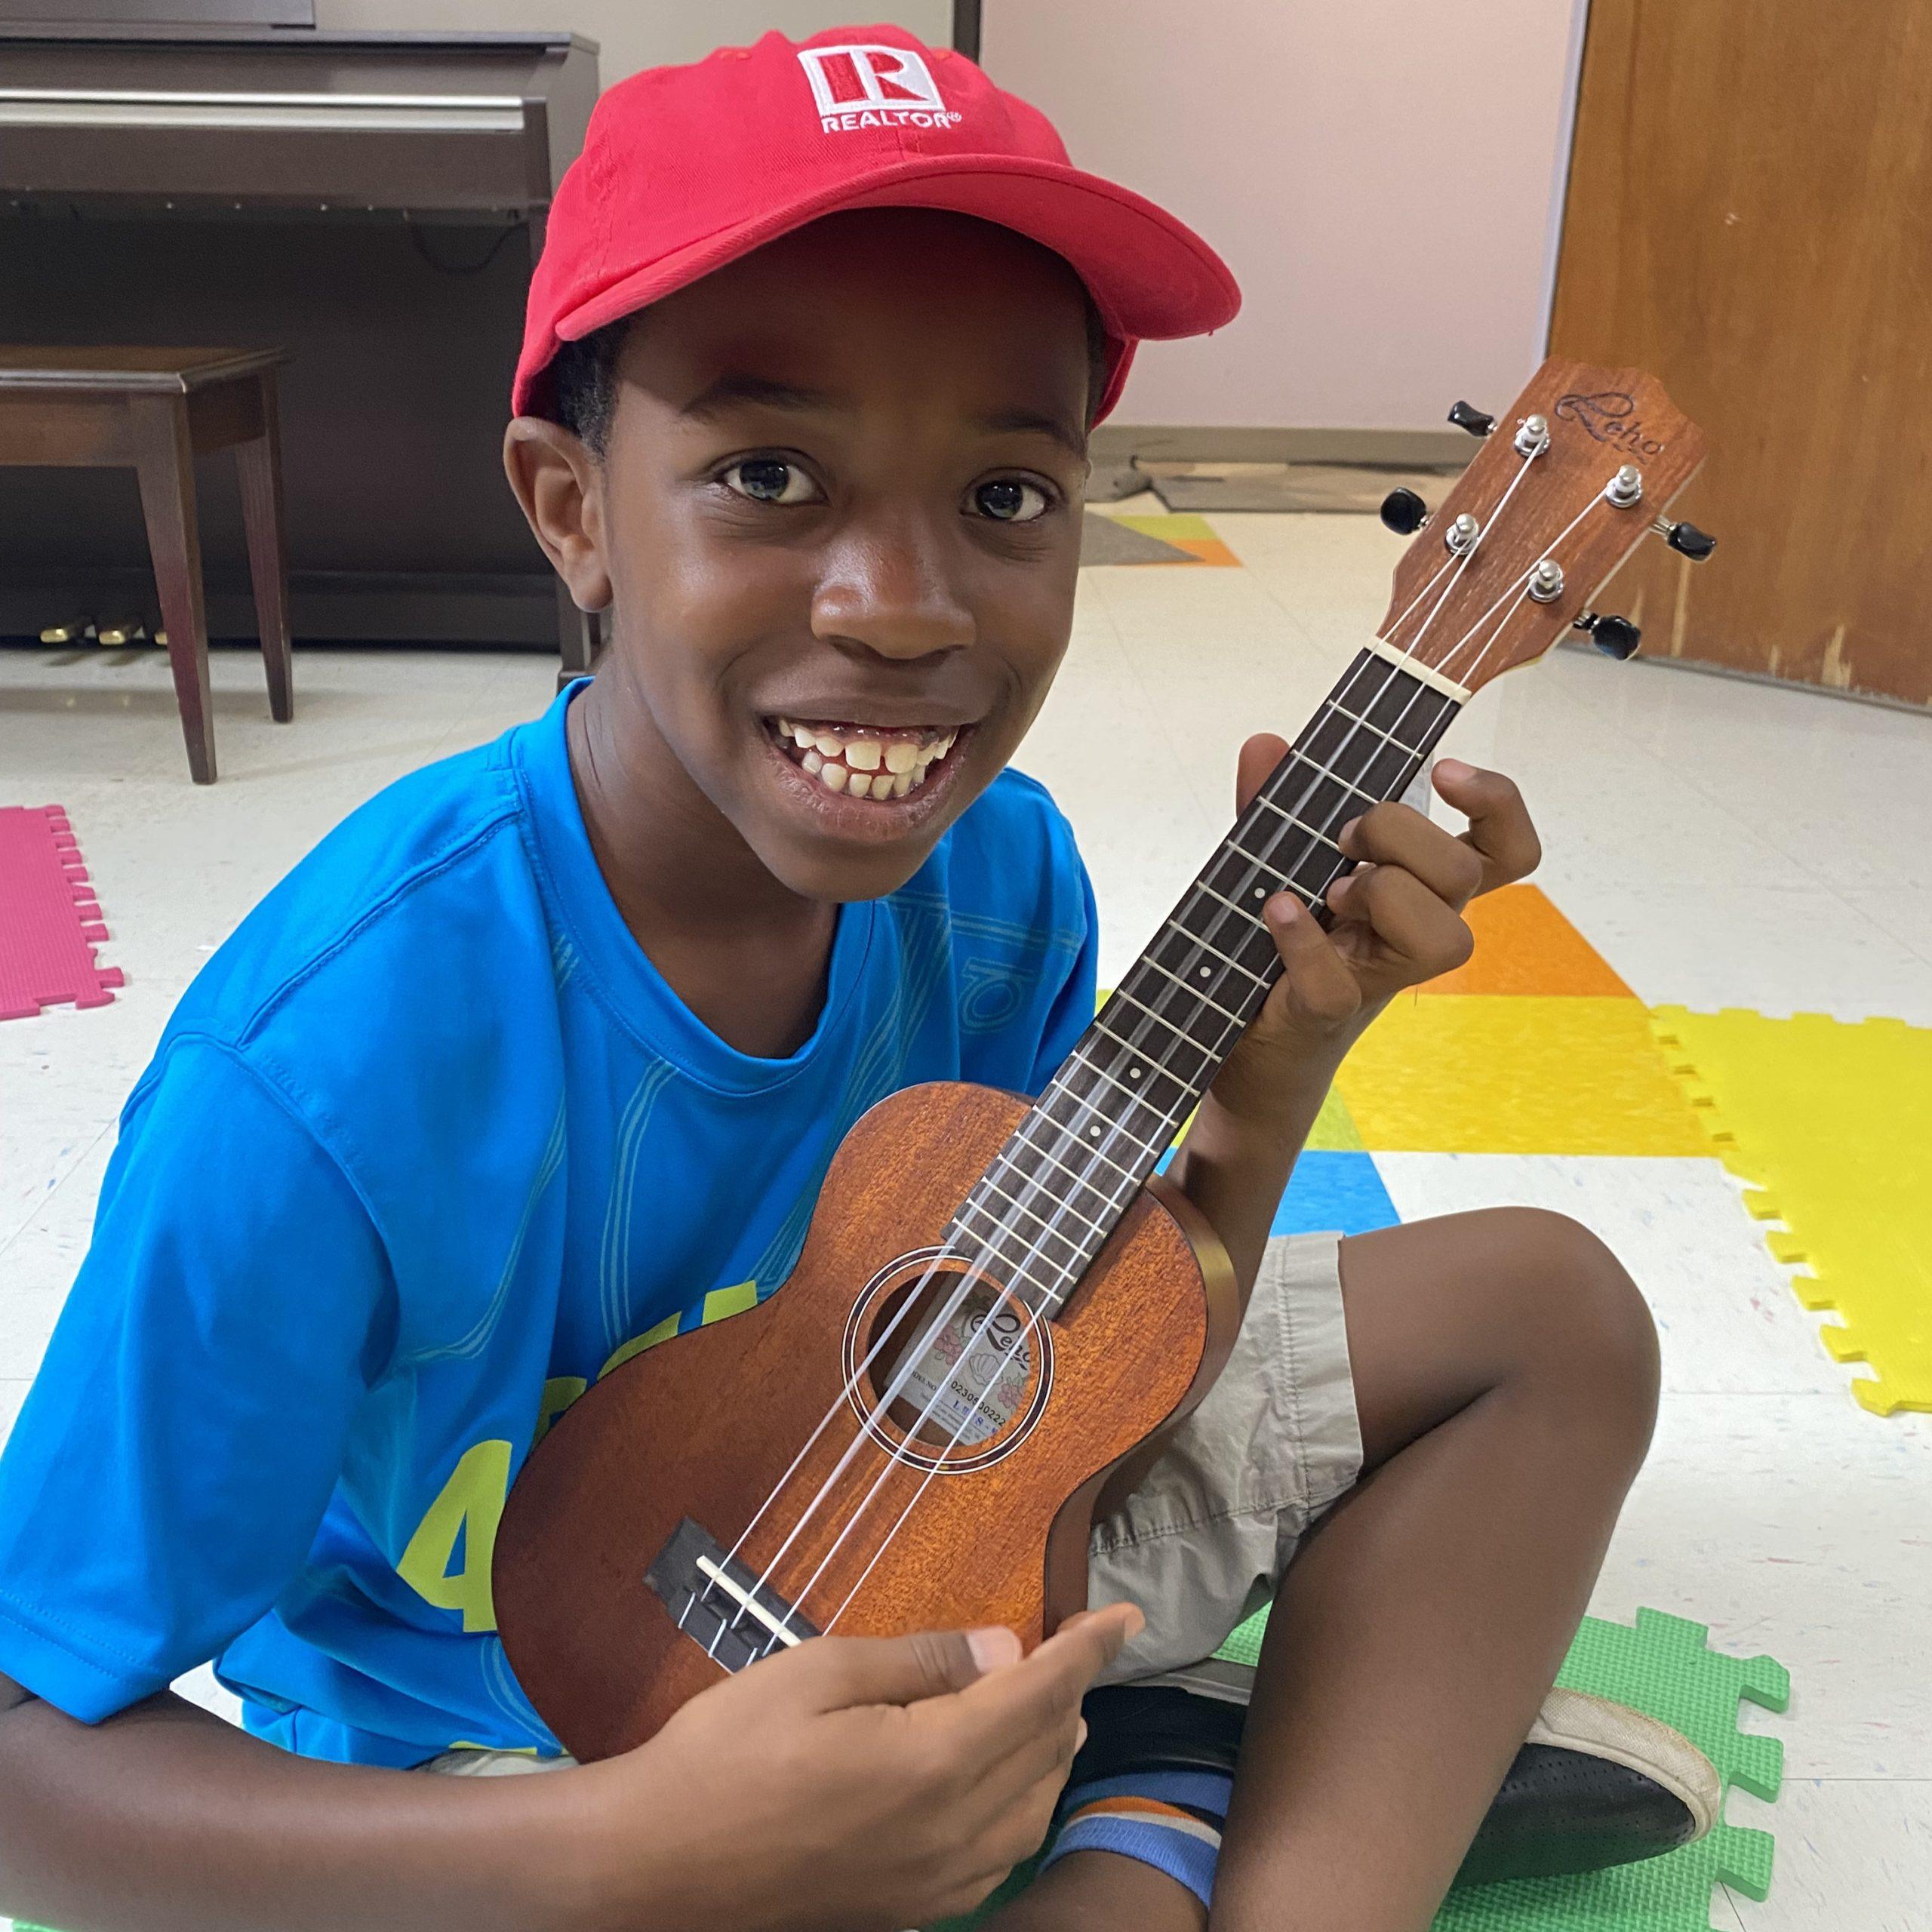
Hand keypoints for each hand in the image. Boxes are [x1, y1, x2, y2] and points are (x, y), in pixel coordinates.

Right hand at [580, 1604, 1140, 1930]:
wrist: (652, 1870)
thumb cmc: (723, 1756)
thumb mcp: (816, 1675)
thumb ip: (917, 1661)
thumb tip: (1001, 1647)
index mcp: (934, 1764)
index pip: (1041, 1694)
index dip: (1087, 1650)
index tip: (1121, 1616)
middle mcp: (952, 1835)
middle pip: (1046, 1755)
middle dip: (1069, 1695)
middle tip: (1069, 1648)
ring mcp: (932, 1886)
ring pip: (1030, 1813)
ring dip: (1050, 1753)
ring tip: (1046, 1705)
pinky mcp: (907, 1911)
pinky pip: (996, 1857)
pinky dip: (1018, 1807)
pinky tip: (999, 1783)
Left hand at [1208, 738, 1540, 1121]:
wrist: (1250, 1036)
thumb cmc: (1288, 938)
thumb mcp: (1283, 856)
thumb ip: (1276, 802)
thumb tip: (1265, 744)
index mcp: (1425, 887)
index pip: (1507, 848)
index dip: (1496, 803)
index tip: (1445, 768)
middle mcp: (1421, 930)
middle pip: (1464, 873)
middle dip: (1399, 832)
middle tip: (1342, 840)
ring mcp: (1382, 975)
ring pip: (1443, 936)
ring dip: (1382, 894)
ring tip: (1329, 894)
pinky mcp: (1330, 1010)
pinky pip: (1336, 979)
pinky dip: (1302, 940)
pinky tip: (1277, 911)